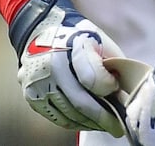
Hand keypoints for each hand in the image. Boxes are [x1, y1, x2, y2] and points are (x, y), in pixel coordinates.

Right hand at [8, 0, 139, 133]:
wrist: (42, 27)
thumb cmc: (78, 35)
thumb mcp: (99, 39)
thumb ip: (112, 64)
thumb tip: (124, 94)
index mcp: (71, 44)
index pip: (91, 77)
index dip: (108, 87)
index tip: (116, 90)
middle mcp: (50, 65)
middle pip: (80, 101)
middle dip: (103, 118)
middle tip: (118, 127)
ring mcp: (37, 82)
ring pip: (68, 113)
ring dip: (90, 124)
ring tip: (105, 126)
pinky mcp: (31, 95)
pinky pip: (55, 116)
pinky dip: (73, 123)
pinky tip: (87, 123)